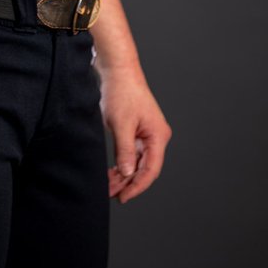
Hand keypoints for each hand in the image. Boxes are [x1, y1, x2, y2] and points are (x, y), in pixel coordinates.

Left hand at [99, 68, 171, 203]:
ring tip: (108, 185)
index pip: (151, 169)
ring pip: (138, 162)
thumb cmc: (121, 92)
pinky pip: (132, 153)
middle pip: (145, 168)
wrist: (117, 70)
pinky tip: (112, 172)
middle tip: (111, 194)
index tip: (123, 197)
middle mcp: (156, 136)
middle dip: (128, 183)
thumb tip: (128, 174)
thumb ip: (125, 151)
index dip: (137, 186)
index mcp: (158, 135)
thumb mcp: (121, 125)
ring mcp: (147, 133)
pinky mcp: (137, 130)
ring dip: (124, 175)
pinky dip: (123, 163)